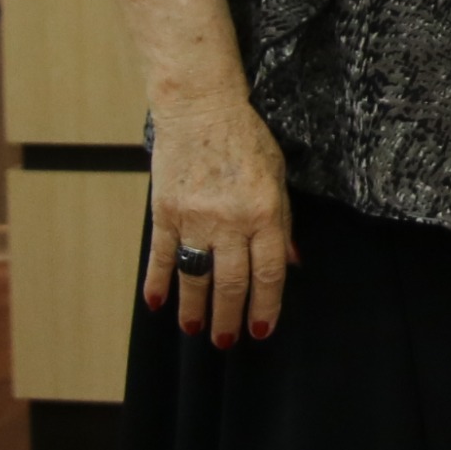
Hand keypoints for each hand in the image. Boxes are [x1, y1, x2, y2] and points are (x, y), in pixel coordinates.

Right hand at [145, 90, 293, 345]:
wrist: (200, 108)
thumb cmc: (246, 140)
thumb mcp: (278, 177)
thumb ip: (284, 223)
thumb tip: (292, 264)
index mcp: (265, 213)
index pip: (269, 273)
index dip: (266, 307)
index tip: (261, 330)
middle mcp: (231, 221)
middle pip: (232, 282)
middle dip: (230, 317)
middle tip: (226, 341)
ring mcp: (195, 218)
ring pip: (196, 276)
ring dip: (196, 308)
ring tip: (194, 330)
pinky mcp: (166, 212)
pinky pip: (163, 256)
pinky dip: (159, 282)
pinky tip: (158, 304)